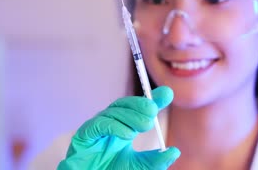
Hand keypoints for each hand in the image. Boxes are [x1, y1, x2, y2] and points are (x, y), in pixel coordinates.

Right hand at [57, 86, 179, 169]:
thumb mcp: (139, 167)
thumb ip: (155, 161)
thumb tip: (175, 152)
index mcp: (123, 128)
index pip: (137, 108)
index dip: (152, 99)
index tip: (168, 94)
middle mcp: (109, 124)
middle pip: (124, 104)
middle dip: (140, 104)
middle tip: (153, 112)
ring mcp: (96, 129)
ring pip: (112, 111)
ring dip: (130, 116)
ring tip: (144, 126)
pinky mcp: (83, 136)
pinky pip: (98, 124)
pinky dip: (114, 126)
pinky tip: (127, 134)